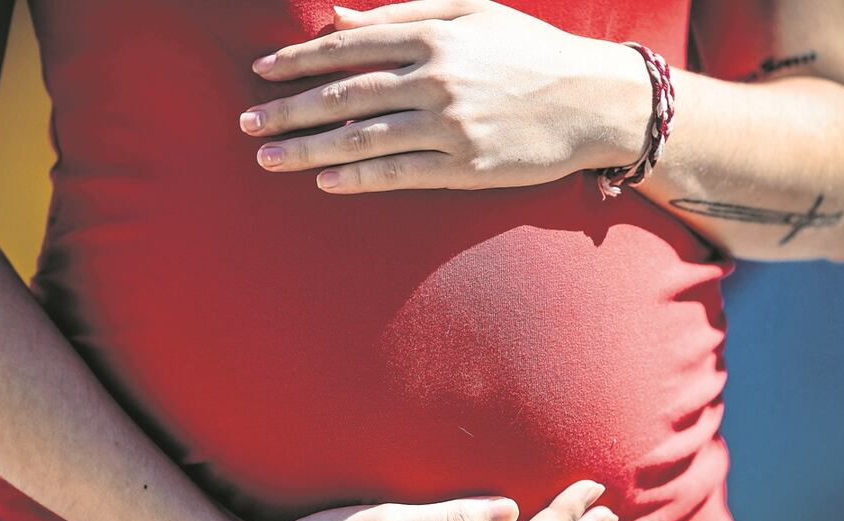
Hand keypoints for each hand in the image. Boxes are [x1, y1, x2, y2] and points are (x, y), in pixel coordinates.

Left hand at [238, 0, 650, 194]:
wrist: (597, 101)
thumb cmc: (533, 52)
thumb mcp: (473, 14)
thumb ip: (403, 15)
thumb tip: (338, 20)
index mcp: (435, 36)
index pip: (348, 47)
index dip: (298, 60)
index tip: (260, 73)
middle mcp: (436, 80)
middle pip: (343, 95)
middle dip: (288, 109)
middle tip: (246, 122)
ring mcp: (450, 127)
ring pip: (361, 138)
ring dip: (308, 149)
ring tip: (267, 157)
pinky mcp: (465, 167)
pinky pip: (399, 174)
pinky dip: (358, 178)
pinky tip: (325, 182)